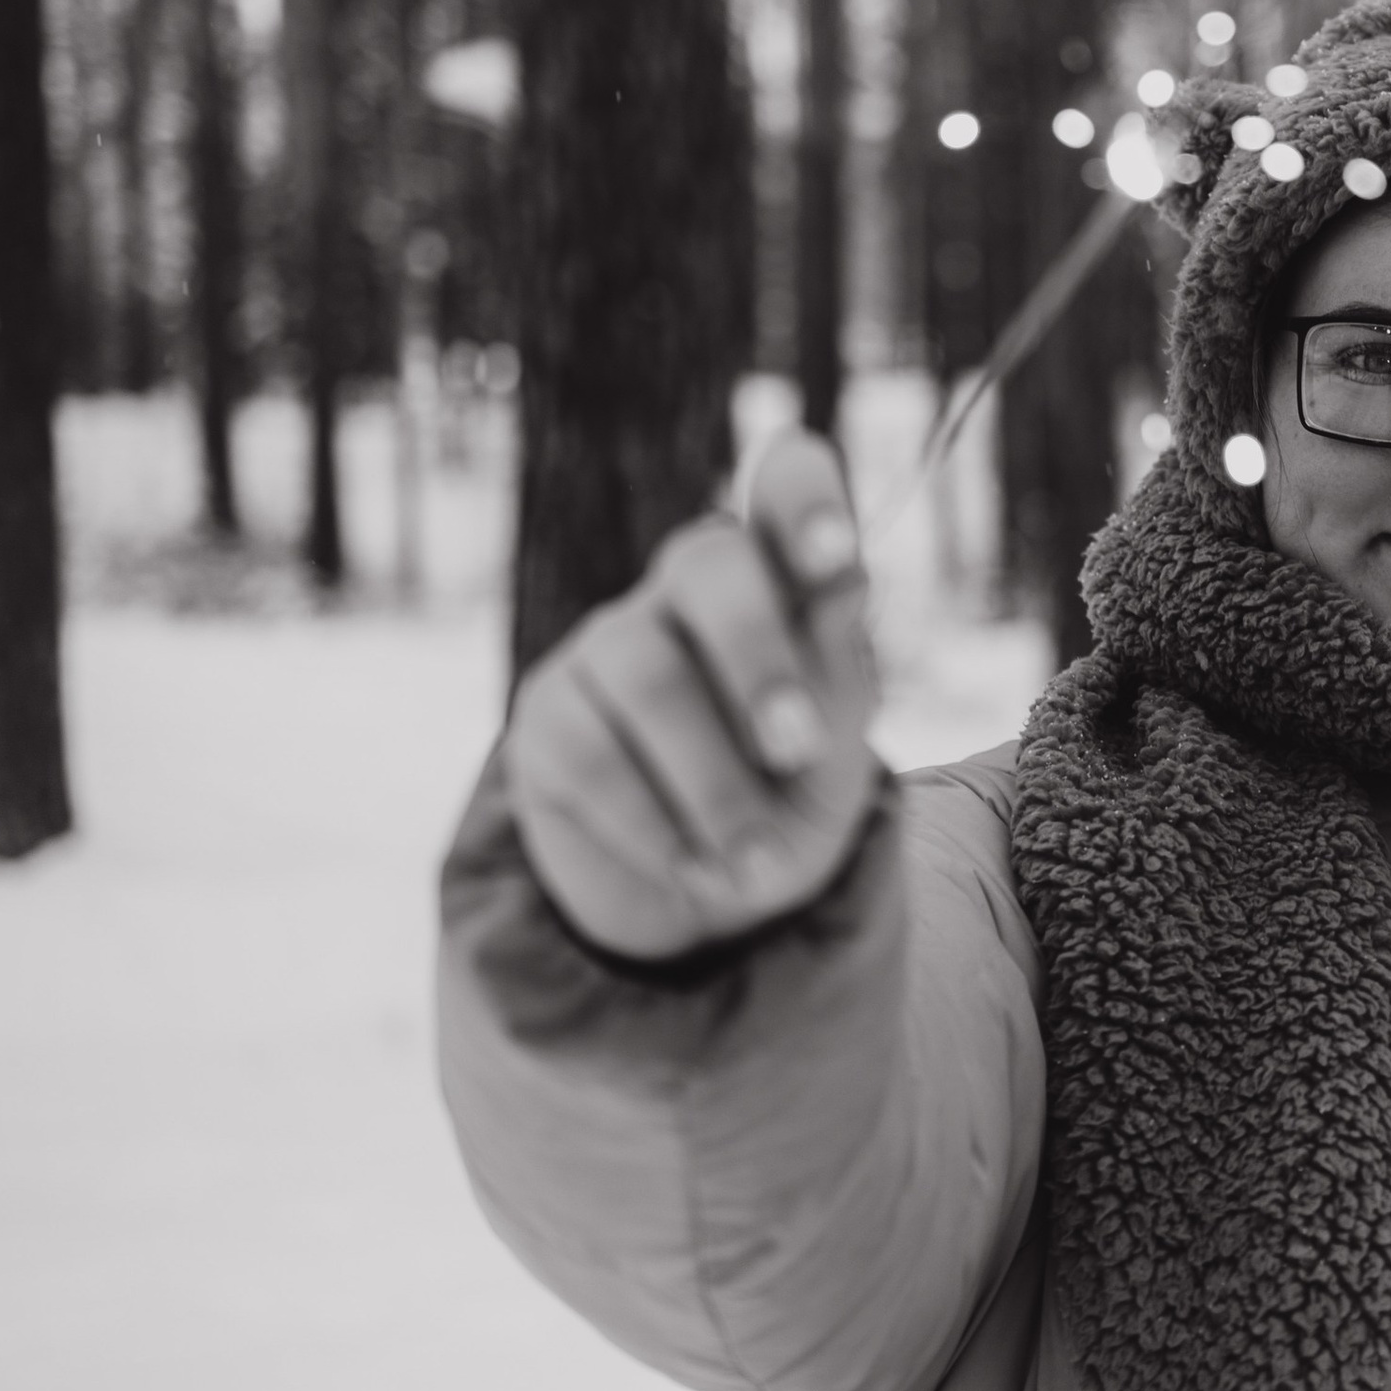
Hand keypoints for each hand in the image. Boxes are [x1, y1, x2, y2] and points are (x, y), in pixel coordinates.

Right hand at [504, 429, 879, 962]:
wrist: (709, 905)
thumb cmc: (789, 804)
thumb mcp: (836, 756)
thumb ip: (837, 673)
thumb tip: (841, 581)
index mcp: (783, 579)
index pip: (787, 486)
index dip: (805, 499)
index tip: (835, 556)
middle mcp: (690, 591)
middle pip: (709, 562)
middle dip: (758, 661)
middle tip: (798, 752)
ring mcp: (610, 643)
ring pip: (648, 676)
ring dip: (712, 783)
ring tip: (755, 864)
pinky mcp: (549, 712)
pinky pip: (592, 755)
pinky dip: (654, 825)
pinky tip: (695, 869)